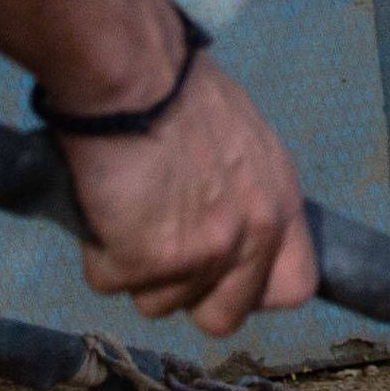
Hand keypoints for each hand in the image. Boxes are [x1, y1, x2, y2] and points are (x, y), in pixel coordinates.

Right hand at [55, 56, 317, 335]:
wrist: (131, 72)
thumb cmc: (174, 86)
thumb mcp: (242, 137)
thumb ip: (244, 191)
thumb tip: (220, 220)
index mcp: (279, 202)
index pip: (294, 287)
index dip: (252, 291)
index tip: (222, 277)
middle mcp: (252, 236)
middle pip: (222, 318)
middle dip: (184, 294)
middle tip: (156, 248)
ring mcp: (202, 255)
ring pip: (156, 303)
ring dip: (132, 267)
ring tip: (124, 206)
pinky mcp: (147, 261)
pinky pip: (107, 281)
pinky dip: (94, 251)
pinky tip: (99, 203)